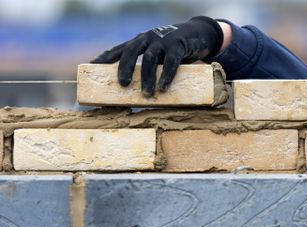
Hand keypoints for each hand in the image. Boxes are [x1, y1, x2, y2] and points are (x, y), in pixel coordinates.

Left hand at [91, 16, 223, 96]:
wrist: (198, 34)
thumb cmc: (173, 49)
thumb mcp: (157, 54)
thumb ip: (146, 66)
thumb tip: (135, 90)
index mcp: (139, 41)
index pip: (118, 49)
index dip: (104, 58)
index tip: (91, 67)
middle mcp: (148, 38)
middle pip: (131, 52)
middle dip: (124, 68)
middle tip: (123, 84)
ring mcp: (163, 41)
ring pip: (149, 58)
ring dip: (147, 77)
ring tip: (147, 94)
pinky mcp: (178, 45)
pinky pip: (171, 61)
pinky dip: (166, 74)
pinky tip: (163, 87)